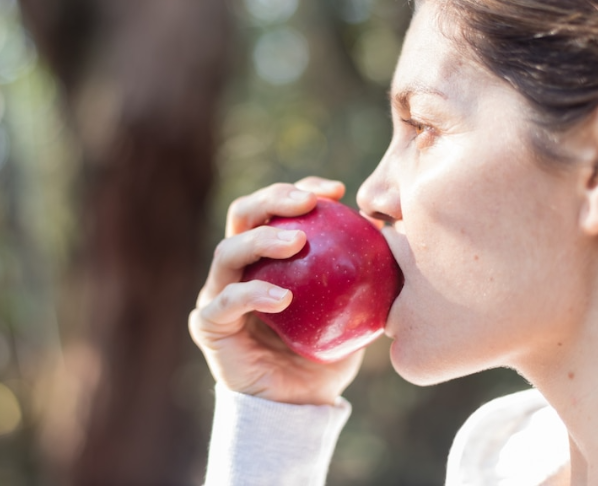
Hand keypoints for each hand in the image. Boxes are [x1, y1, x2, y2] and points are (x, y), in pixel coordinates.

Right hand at [189, 177, 364, 405]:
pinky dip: (252, 294)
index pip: (275, 208)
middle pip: (242, 214)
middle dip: (273, 199)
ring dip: (261, 240)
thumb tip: (389, 229)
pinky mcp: (209, 325)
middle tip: (309, 203)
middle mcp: (238, 267)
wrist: (300, 406)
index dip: (300, 191)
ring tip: (297, 243)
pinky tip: (282, 297)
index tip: (337, 192)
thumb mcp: (353, 308)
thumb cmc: (325, 352)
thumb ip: (364, 272)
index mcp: (266, 255)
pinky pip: (225, 302)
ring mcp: (219, 294)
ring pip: (227, 251)